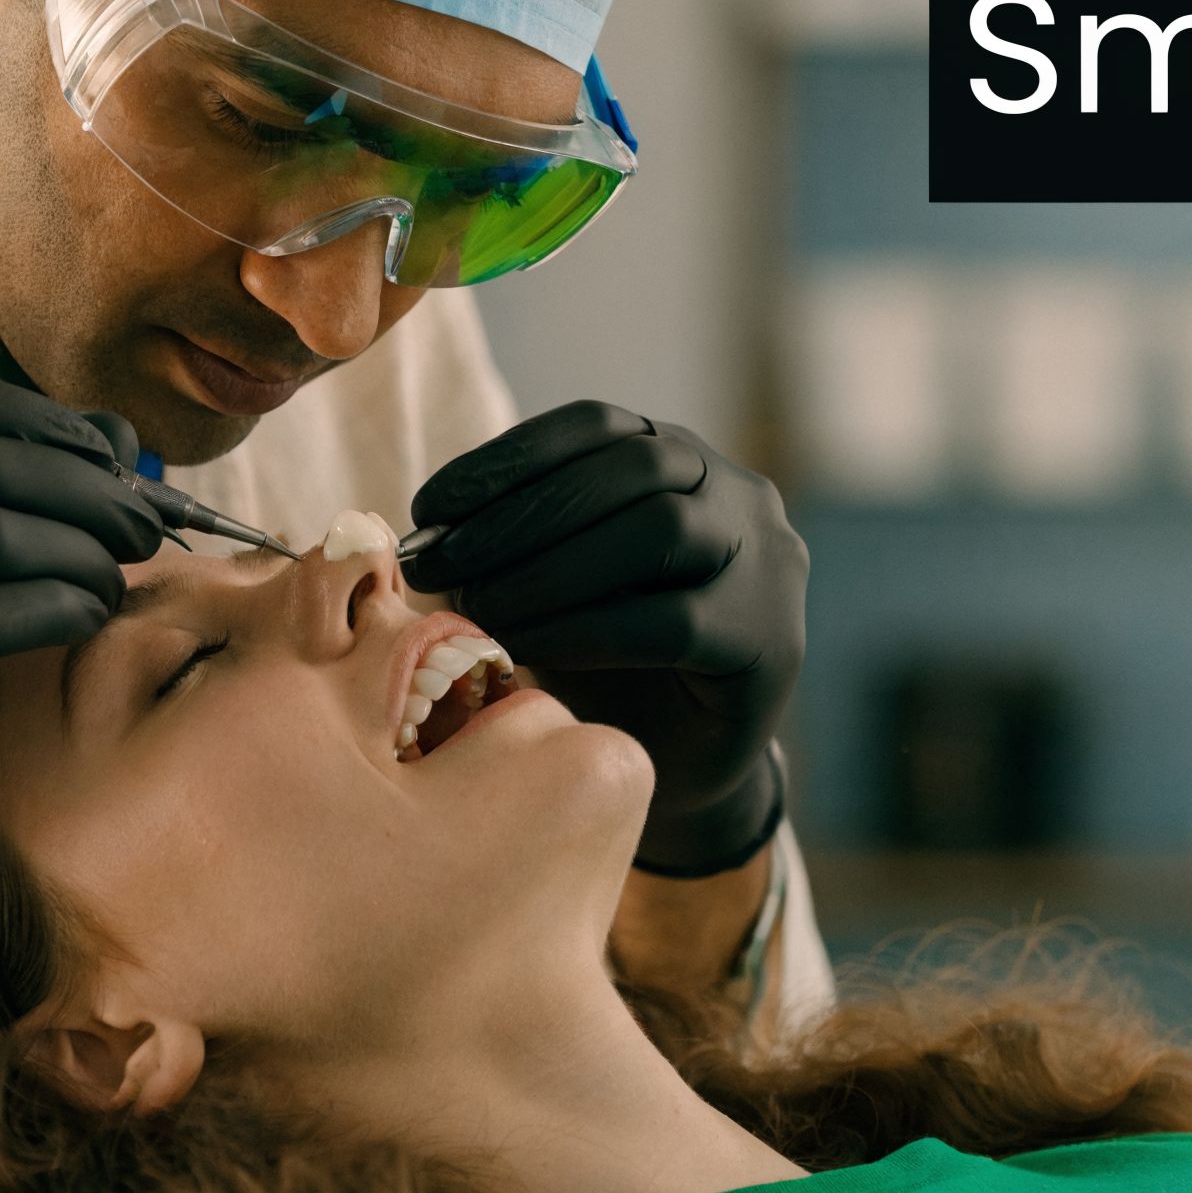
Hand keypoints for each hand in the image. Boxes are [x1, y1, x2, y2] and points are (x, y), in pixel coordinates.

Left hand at [404, 401, 806, 876]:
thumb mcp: (554, 584)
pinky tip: (526, 651)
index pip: (596, 425)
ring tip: (481, 610)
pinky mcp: (769, 642)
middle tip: (441, 564)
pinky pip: (673, 621)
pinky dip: (587, 630)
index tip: (428, 507)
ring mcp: (766, 565)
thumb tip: (422, 534)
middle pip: (634, 468)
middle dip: (523, 512)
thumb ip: (509, 544)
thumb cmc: (604, 666)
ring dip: (553, 568)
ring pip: (663, 531)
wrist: (680, 767)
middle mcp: (738, 497)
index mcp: (682, 460)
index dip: (507, 458)